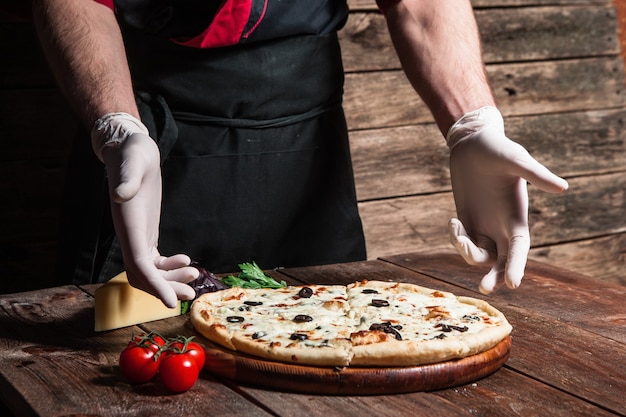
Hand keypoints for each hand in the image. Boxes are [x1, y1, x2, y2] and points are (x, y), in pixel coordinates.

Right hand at [93, 113, 197, 306]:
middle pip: (143, 275)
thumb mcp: (131, 162)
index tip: (169, 302)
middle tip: (191, 294)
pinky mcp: (145, 232)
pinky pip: (154, 260)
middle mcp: (129, 235)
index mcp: (127, 225)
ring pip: (149, 271)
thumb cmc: (131, 154)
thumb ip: (125, 179)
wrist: (130, 149)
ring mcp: (137, 235)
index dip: (153, 285)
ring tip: (195, 276)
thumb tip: (119, 194)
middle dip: (165, 289)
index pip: (137, 264)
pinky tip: (186, 261)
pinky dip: (169, 267)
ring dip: (170, 280)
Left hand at [446, 107, 567, 293]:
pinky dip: (456, 239)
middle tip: (484, 289)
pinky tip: (453, 222)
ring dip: (466, 251)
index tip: (513, 283)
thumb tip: (563, 187)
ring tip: (457, 229)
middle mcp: (501, 226)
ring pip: (479, 255)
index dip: (517, 265)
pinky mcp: (466, 221)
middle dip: (494, 276)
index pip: (519, 248)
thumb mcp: (516, 160)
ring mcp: (483, 225)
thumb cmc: (498, 149)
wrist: (472, 143)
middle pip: (501, 261)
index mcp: (517, 216)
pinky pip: (462, 242)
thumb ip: (536, 175)